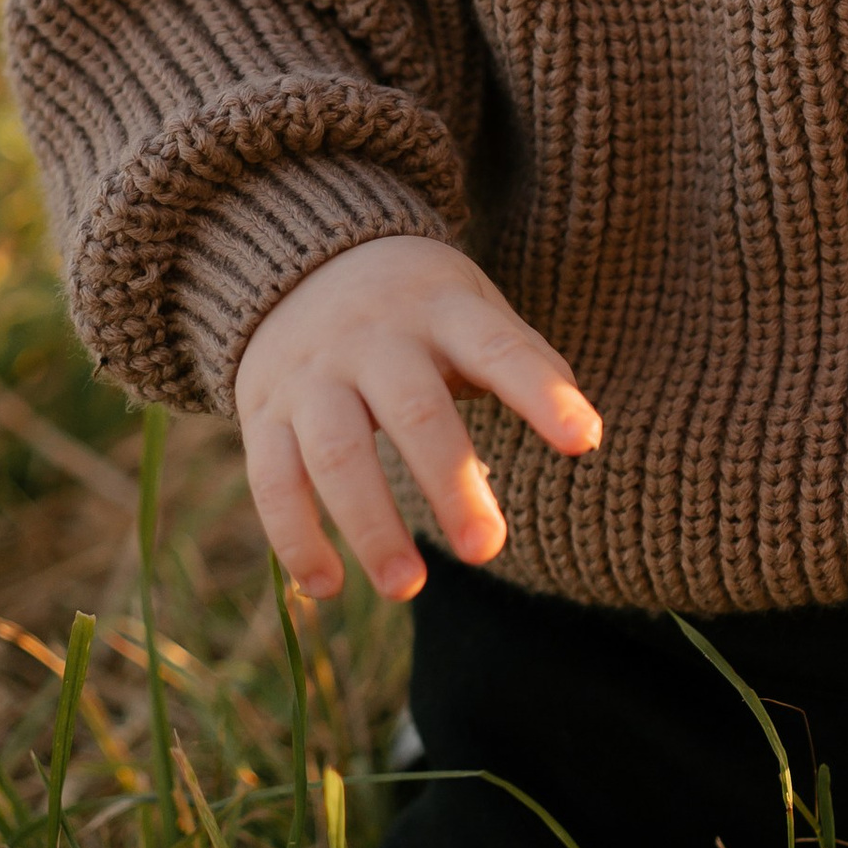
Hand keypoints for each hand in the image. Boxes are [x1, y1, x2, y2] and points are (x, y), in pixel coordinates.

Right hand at [232, 232, 599, 602]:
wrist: (302, 259)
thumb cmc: (417, 305)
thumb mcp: (471, 305)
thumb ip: (522, 359)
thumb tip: (583, 433)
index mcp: (440, 307)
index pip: (498, 348)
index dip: (541, 393)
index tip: (584, 442)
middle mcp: (373, 337)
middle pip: (414, 410)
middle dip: (450, 482)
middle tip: (488, 551)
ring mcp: (312, 374)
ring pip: (338, 452)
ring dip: (372, 526)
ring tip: (408, 588)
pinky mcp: (263, 411)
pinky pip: (274, 480)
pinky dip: (296, 538)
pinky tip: (329, 587)